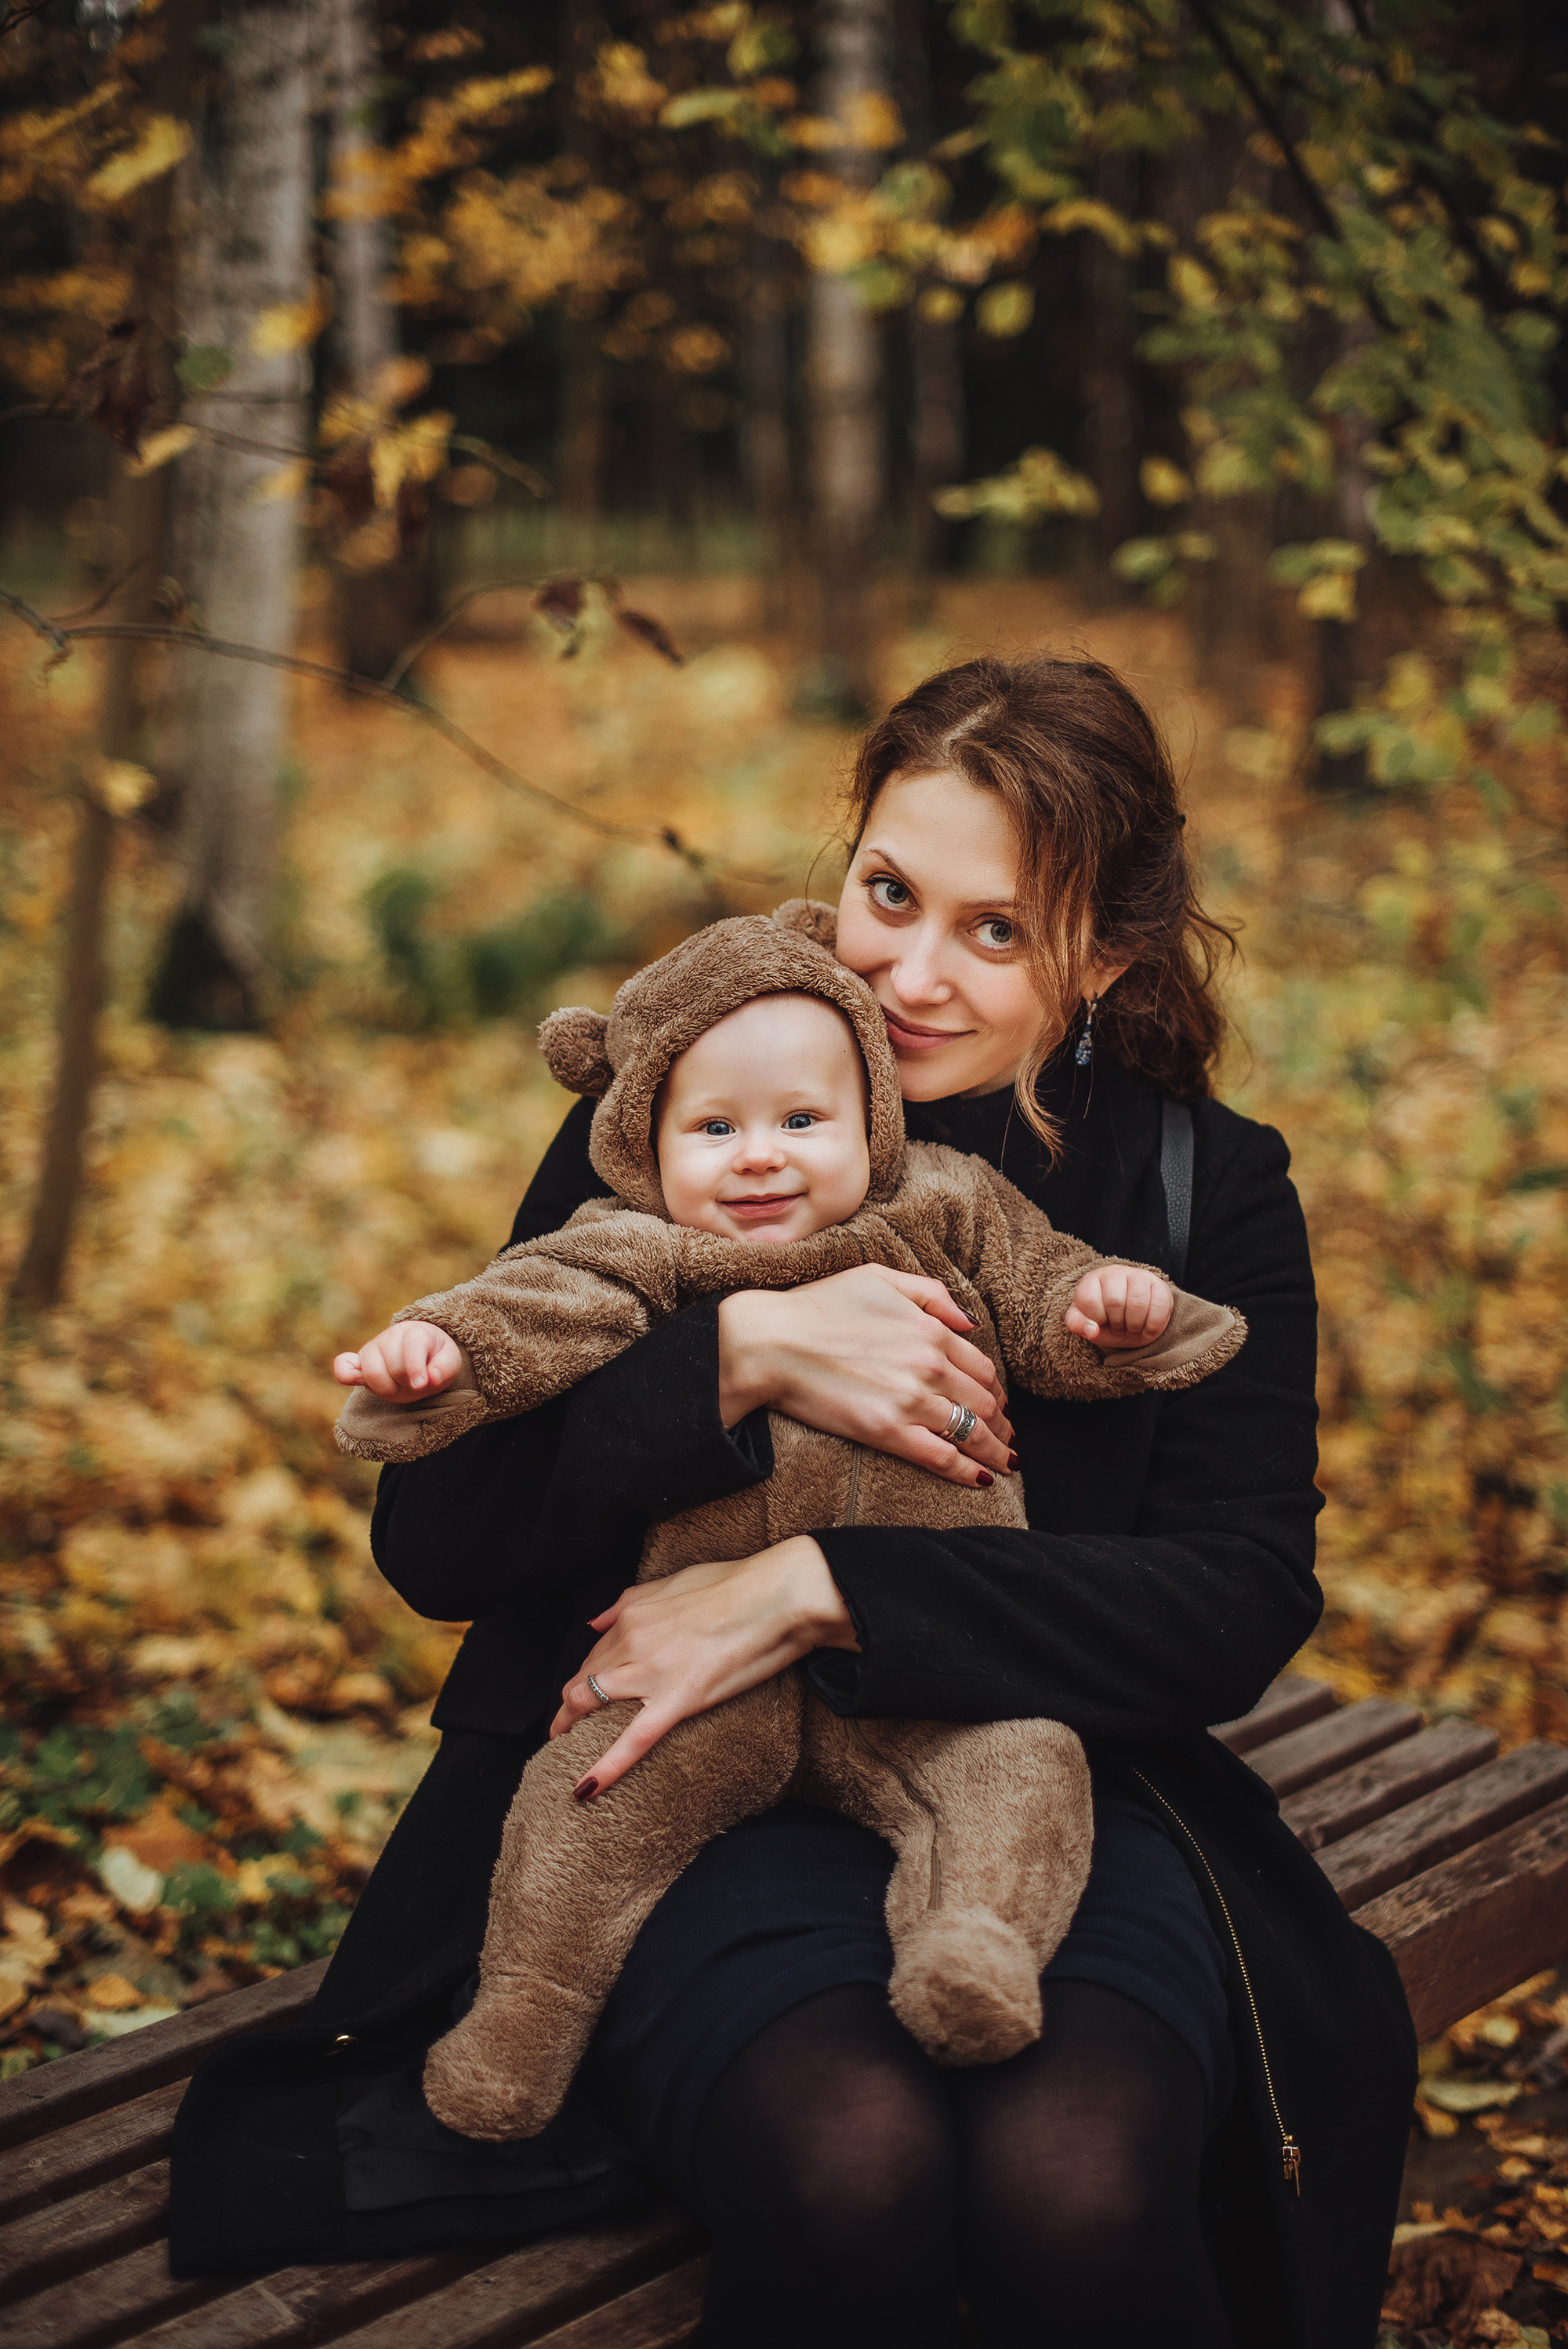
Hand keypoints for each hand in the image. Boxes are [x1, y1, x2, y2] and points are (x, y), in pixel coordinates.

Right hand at [333, 1319, 472, 1397]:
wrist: (420, 1356)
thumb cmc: (436, 1359)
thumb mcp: (450, 1361)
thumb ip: (445, 1368)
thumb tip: (432, 1377)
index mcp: (415, 1332)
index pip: (411, 1348)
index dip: (415, 1368)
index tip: (421, 1384)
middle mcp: (391, 1336)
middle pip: (393, 1366)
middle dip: (406, 1382)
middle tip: (415, 1382)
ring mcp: (372, 1348)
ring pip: (371, 1372)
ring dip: (387, 1387)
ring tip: (398, 1384)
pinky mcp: (359, 1363)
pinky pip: (344, 1366)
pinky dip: (345, 1373)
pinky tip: (354, 1379)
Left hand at [549, 1536, 858, 1794]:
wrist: (780, 1595)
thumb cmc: (737, 1584)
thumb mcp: (674, 1581)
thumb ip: (629, 1600)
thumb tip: (594, 1622)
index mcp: (633, 1614)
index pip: (594, 1652)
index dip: (583, 1677)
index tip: (579, 1694)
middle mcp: (633, 1640)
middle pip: (583, 1680)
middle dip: (568, 1708)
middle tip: (564, 1732)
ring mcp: (652, 1671)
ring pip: (590, 1705)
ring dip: (571, 1730)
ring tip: (565, 1755)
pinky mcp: (680, 1699)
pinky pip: (633, 1740)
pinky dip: (605, 1767)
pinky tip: (585, 1788)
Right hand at [717, 1265, 1012, 1486]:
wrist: (770, 1341)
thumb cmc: (818, 1306)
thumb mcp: (878, 1278)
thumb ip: (931, 1294)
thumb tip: (970, 1321)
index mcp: (931, 1330)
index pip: (983, 1367)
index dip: (995, 1389)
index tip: (998, 1404)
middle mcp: (930, 1366)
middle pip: (986, 1402)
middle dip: (1001, 1424)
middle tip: (1006, 1439)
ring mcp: (911, 1401)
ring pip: (972, 1432)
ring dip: (994, 1451)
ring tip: (1003, 1462)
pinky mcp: (887, 1432)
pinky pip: (942, 1457)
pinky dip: (968, 1471)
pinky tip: (980, 1479)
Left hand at [1065, 1265, 1173, 1348]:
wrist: (1132, 1322)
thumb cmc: (1105, 1321)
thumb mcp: (1086, 1324)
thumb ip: (1078, 1325)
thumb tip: (1091, 1330)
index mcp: (1091, 1280)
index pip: (1089, 1299)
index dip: (1096, 1319)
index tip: (1100, 1322)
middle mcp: (1115, 1272)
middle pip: (1115, 1301)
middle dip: (1117, 1323)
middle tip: (1118, 1327)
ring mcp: (1139, 1276)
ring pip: (1138, 1304)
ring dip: (1135, 1325)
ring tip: (1132, 1327)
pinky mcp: (1160, 1286)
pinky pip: (1159, 1307)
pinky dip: (1153, 1326)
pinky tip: (1147, 1327)